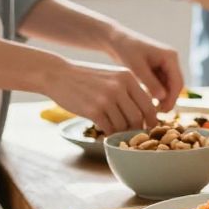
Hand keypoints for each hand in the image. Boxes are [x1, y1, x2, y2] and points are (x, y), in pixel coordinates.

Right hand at [42, 59, 158, 134]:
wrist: (57, 75)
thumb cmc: (86, 78)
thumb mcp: (112, 76)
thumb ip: (129, 90)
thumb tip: (146, 112)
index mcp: (128, 77)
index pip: (148, 104)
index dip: (151, 119)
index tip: (149, 127)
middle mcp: (119, 87)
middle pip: (138, 117)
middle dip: (137, 128)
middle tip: (133, 133)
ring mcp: (106, 99)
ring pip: (123, 125)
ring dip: (121, 132)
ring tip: (117, 131)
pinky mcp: (93, 110)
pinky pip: (109, 128)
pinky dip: (109, 133)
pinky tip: (106, 131)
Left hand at [104, 29, 183, 111]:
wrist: (115, 39)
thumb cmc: (125, 50)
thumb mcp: (136, 66)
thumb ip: (150, 82)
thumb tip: (163, 98)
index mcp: (170, 57)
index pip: (177, 81)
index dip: (172, 98)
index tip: (163, 111)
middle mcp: (171, 60)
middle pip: (175, 85)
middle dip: (168, 100)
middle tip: (157, 113)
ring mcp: (166, 65)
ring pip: (169, 86)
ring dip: (162, 98)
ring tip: (151, 110)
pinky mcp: (158, 69)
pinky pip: (161, 84)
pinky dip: (156, 94)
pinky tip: (147, 102)